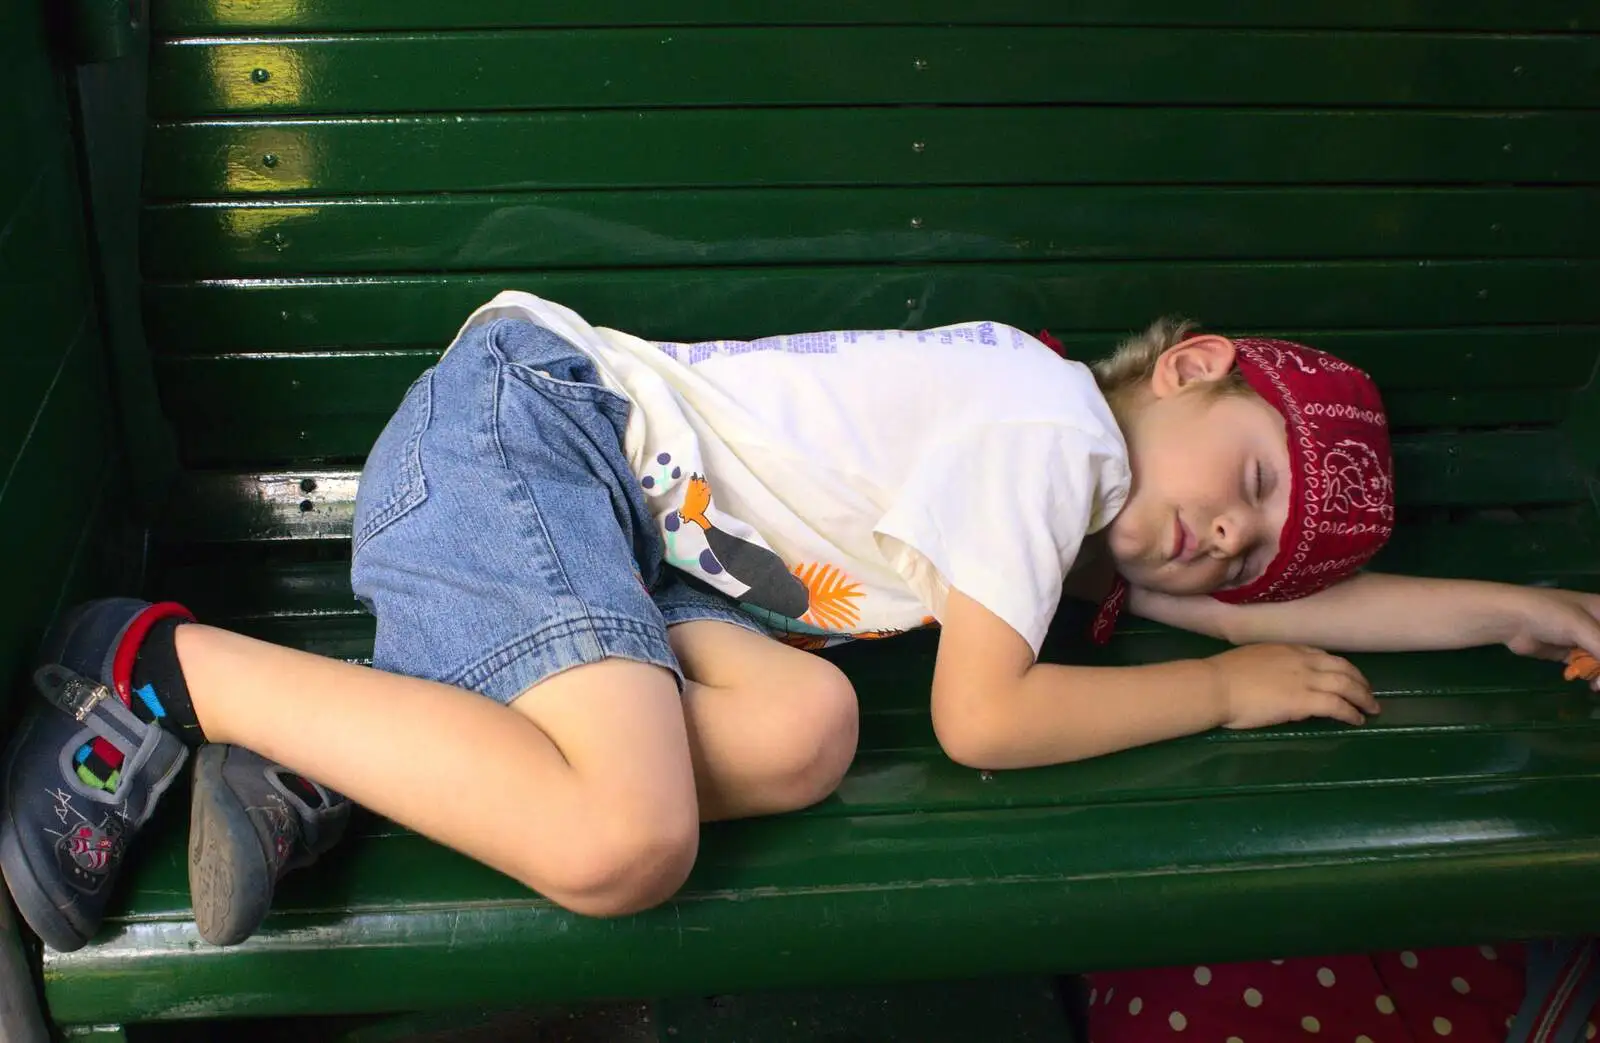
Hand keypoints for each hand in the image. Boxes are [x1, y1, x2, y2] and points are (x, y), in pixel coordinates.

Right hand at [1207, 644, 1378, 728]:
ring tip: (1371, 709)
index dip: (1340, 667)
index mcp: (1287, 649)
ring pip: (1346, 685)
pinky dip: (1350, 713)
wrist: (1215, 686)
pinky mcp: (1304, 701)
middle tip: (1369, 694)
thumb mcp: (1253, 660)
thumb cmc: (1223, 676)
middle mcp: (1302, 660)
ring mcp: (1305, 680)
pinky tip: (1356, 720)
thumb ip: (1272, 667)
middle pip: (1343, 667)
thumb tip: (1281, 683)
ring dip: (1363, 697)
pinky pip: (1337, 706)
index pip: (1323, 655)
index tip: (1347, 677)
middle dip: (1360, 681)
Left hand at [1499, 587, 1599, 688]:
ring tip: (1597, 684)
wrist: (1511, 620)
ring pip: (1599, 659)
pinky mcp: (1568, 652)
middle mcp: (1595, 623)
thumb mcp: (1582, 627)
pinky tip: (1592, 684)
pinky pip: (1586, 665)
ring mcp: (1582, 638)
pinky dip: (1590, 674)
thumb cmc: (1549, 614)